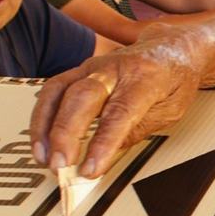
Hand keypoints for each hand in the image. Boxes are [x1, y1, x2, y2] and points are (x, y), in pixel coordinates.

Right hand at [30, 32, 205, 176]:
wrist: (171, 46)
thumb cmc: (174, 80)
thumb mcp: (170, 111)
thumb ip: (137, 131)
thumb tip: (106, 158)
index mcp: (145, 78)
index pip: (120, 112)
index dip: (103, 143)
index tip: (90, 169)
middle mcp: (115, 67)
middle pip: (82, 97)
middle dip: (66, 134)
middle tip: (60, 167)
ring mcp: (93, 66)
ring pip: (60, 91)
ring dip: (46, 127)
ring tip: (44, 158)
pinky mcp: (78, 70)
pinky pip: (53, 91)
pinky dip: (42, 117)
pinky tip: (41, 142)